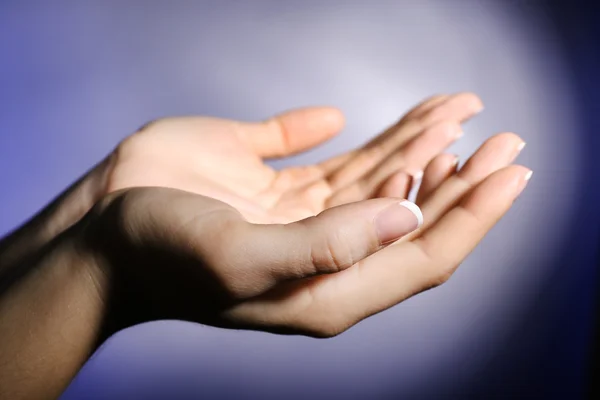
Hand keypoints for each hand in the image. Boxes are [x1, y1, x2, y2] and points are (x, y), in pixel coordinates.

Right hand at [0, 93, 480, 275]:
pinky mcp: (283, 187)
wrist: (104, 233)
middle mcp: (327, 256)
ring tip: (466, 118)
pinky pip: (346, 161)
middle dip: (464, 180)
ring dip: (428, 150)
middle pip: (414, 218)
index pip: (423, 255)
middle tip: (507, 142)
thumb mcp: (241, 256)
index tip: (511, 173)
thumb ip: (328, 246)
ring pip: (385, 184)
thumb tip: (410, 218)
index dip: (472, 216)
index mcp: (328, 289)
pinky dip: (380, 139)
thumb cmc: (163, 254)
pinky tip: (409, 124)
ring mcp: (307, 219)